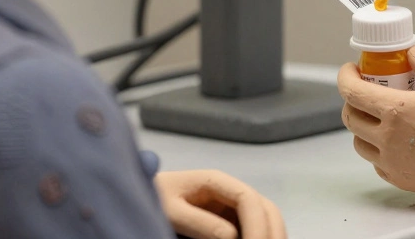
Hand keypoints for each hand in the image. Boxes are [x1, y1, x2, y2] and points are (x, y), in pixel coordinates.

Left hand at [153, 170, 285, 238]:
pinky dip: (261, 237)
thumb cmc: (153, 199)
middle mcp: (230, 191)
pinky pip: (252, 228)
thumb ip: (198, 222)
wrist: (143, 196)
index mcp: (216, 180)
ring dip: (271, 236)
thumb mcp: (170, 211)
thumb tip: (232, 237)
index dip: (257, 226)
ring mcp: (231, 206)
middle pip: (266, 209)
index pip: (249, 200)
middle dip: (271, 233)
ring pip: (265, 219)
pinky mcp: (229, 219)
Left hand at [338, 46, 414, 195]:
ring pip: (361, 144)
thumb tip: (411, 54)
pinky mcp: (405, 181)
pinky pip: (378, 164)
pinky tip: (396, 140)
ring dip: (364, 126)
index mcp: (396, 111)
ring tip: (382, 115)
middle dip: (353, 99)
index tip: (352, 69)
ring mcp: (394, 164)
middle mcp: (388, 140)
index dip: (346, 76)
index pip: (352, 92)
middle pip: (350, 118)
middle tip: (368, 88)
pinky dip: (379, 149)